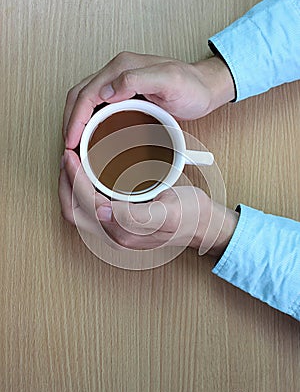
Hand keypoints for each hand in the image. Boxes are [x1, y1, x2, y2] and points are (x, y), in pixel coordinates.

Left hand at [59, 150, 238, 256]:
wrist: (202, 223)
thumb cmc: (189, 216)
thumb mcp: (168, 213)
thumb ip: (136, 217)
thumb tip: (102, 213)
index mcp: (123, 234)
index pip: (86, 204)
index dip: (74, 179)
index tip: (71, 155)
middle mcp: (114, 236)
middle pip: (73, 211)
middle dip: (65, 184)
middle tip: (67, 157)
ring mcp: (114, 231)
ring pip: (78, 210)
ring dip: (70, 186)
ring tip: (73, 163)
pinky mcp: (117, 223)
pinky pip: (89, 207)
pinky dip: (81, 189)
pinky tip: (86, 173)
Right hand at [63, 51, 234, 148]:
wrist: (205, 88)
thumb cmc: (191, 87)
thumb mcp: (169, 81)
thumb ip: (137, 79)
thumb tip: (106, 90)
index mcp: (122, 67)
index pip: (87, 93)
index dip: (75, 118)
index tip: (71, 140)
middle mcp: (117, 72)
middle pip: (80, 95)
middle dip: (69, 120)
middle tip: (68, 145)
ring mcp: (119, 82)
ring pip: (86, 100)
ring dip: (75, 120)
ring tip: (73, 142)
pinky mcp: (124, 93)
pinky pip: (98, 105)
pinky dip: (88, 120)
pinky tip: (89, 134)